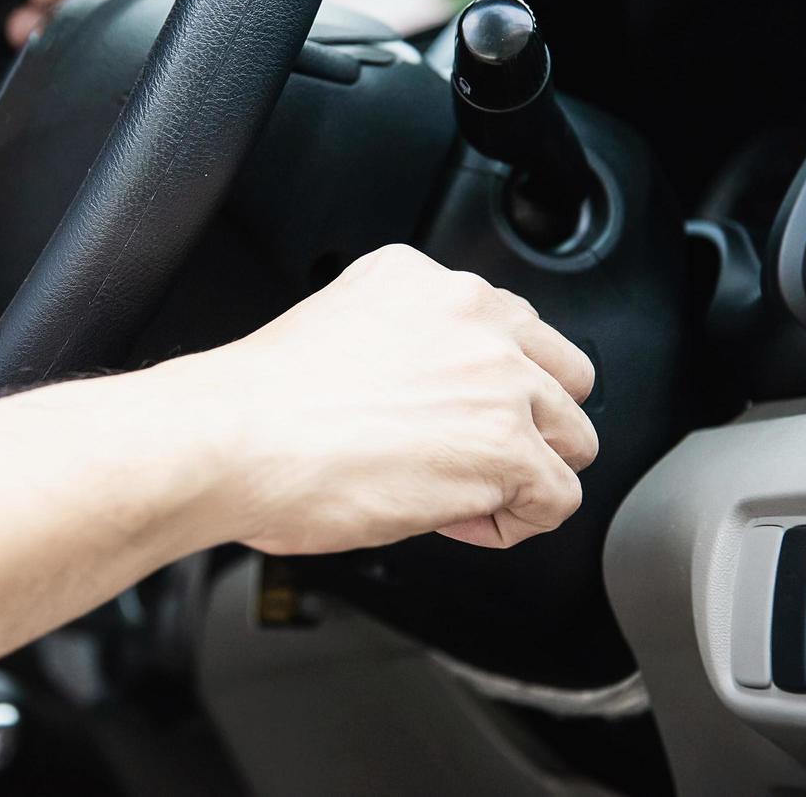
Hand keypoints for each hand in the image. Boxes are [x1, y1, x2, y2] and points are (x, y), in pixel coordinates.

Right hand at [176, 244, 597, 554]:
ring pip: (572, 437)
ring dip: (526, 473)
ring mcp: (498, 382)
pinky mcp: (508, 449)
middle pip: (561, 376)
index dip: (484, 385)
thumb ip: (402, 345)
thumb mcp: (339, 327)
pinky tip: (458, 521)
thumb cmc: (259, 403)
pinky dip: (516, 523)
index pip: (508, 328)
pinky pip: (558, 498)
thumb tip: (423, 401)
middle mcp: (474, 318)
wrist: (234, 438)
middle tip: (466, 457)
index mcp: (426, 281)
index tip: (447, 415)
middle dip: (525, 423)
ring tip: (460, 494)